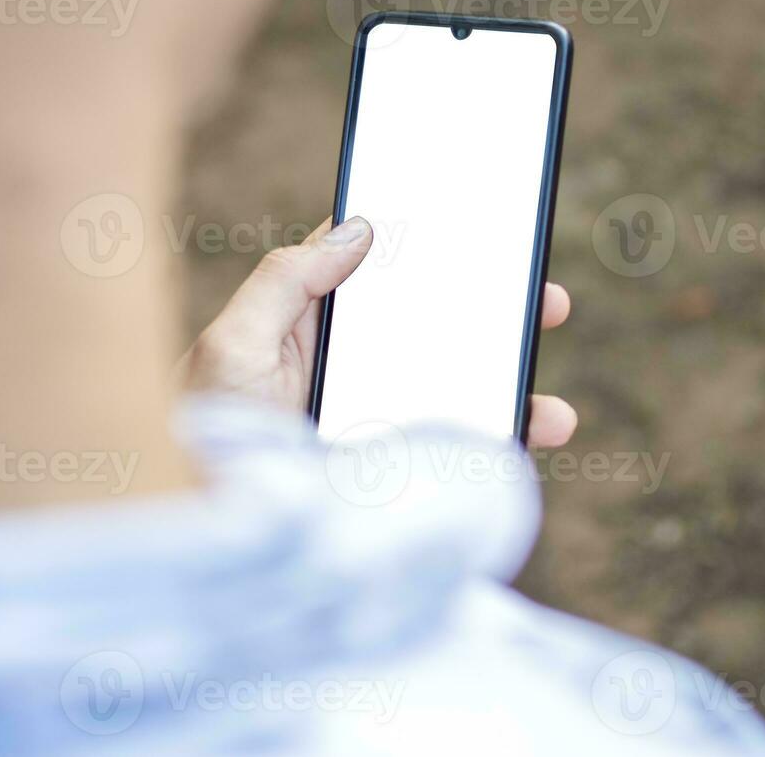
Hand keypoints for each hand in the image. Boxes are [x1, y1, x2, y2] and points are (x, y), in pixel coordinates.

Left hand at [179, 217, 577, 446]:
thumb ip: (285, 280)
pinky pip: (463, 443)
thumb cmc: (212, 441)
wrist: (226, 540)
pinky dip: (508, 434)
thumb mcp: (231, 346)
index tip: (482, 224)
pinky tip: (535, 428)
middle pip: (438, 322)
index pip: (379, 271)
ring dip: (515, 377)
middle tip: (545, 299)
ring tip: (552, 392)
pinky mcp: (400, 465)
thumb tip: (358, 228)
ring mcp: (382, 417)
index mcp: (311, 326)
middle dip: (496, 309)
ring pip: (463, 383)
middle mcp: (355, 366)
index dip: (429, 244)